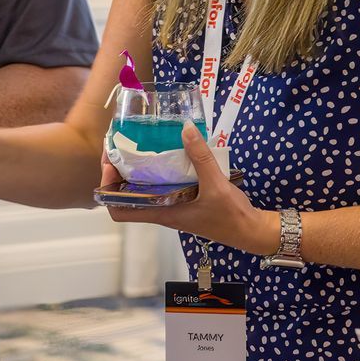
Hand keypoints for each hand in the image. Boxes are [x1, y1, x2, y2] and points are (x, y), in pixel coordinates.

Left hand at [105, 122, 272, 254]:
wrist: (252, 232)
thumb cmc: (231, 216)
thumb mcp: (216, 185)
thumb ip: (201, 157)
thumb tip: (185, 128)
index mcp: (162, 212)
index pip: (119, 211)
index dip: (107, 189)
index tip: (109, 164)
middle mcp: (162, 210)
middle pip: (127, 195)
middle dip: (119, 172)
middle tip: (120, 146)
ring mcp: (173, 206)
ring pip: (145, 189)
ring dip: (138, 170)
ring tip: (138, 145)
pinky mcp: (185, 200)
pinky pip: (163, 185)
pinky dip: (159, 170)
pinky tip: (167, 153)